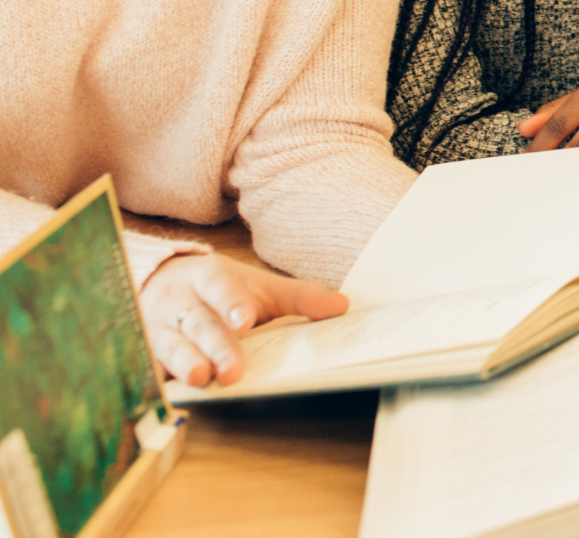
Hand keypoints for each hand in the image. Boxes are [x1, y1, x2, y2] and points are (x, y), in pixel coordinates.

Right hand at [139, 254, 347, 386]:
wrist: (160, 279)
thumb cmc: (221, 289)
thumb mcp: (260, 286)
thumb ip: (299, 297)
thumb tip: (342, 307)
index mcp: (209, 277)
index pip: (220, 288)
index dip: (232, 303)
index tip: (246, 320)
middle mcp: (178, 302)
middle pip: (198, 323)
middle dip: (215, 346)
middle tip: (232, 370)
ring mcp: (156, 328)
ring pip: (169, 346)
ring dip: (185, 364)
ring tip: (201, 379)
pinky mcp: (144, 353)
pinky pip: (149, 367)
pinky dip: (158, 381)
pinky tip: (169, 394)